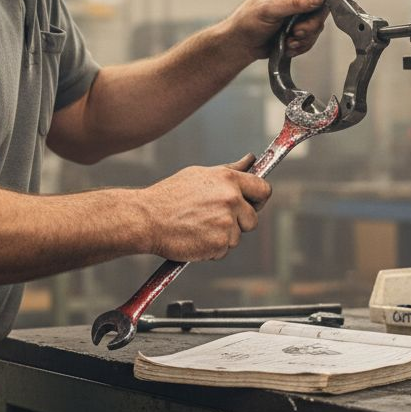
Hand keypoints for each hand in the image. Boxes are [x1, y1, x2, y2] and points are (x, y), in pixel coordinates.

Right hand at [140, 155, 271, 261]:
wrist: (147, 219)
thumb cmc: (170, 196)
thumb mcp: (200, 175)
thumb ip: (229, 170)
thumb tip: (250, 160)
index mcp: (228, 179)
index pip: (263, 189)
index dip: (259, 199)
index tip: (252, 204)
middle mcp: (231, 199)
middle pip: (253, 218)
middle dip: (239, 222)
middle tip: (214, 220)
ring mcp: (227, 222)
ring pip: (237, 236)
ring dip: (222, 236)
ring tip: (198, 227)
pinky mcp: (220, 243)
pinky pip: (224, 250)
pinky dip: (212, 249)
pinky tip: (195, 237)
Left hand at [224, 0, 354, 60]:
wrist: (241, 44)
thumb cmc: (248, 21)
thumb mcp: (270, 9)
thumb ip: (295, 3)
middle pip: (323, 3)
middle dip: (312, 22)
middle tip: (297, 32)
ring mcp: (300, 9)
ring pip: (319, 22)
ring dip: (305, 35)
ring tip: (288, 40)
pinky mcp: (301, 25)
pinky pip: (313, 35)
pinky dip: (302, 43)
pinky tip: (288, 45)